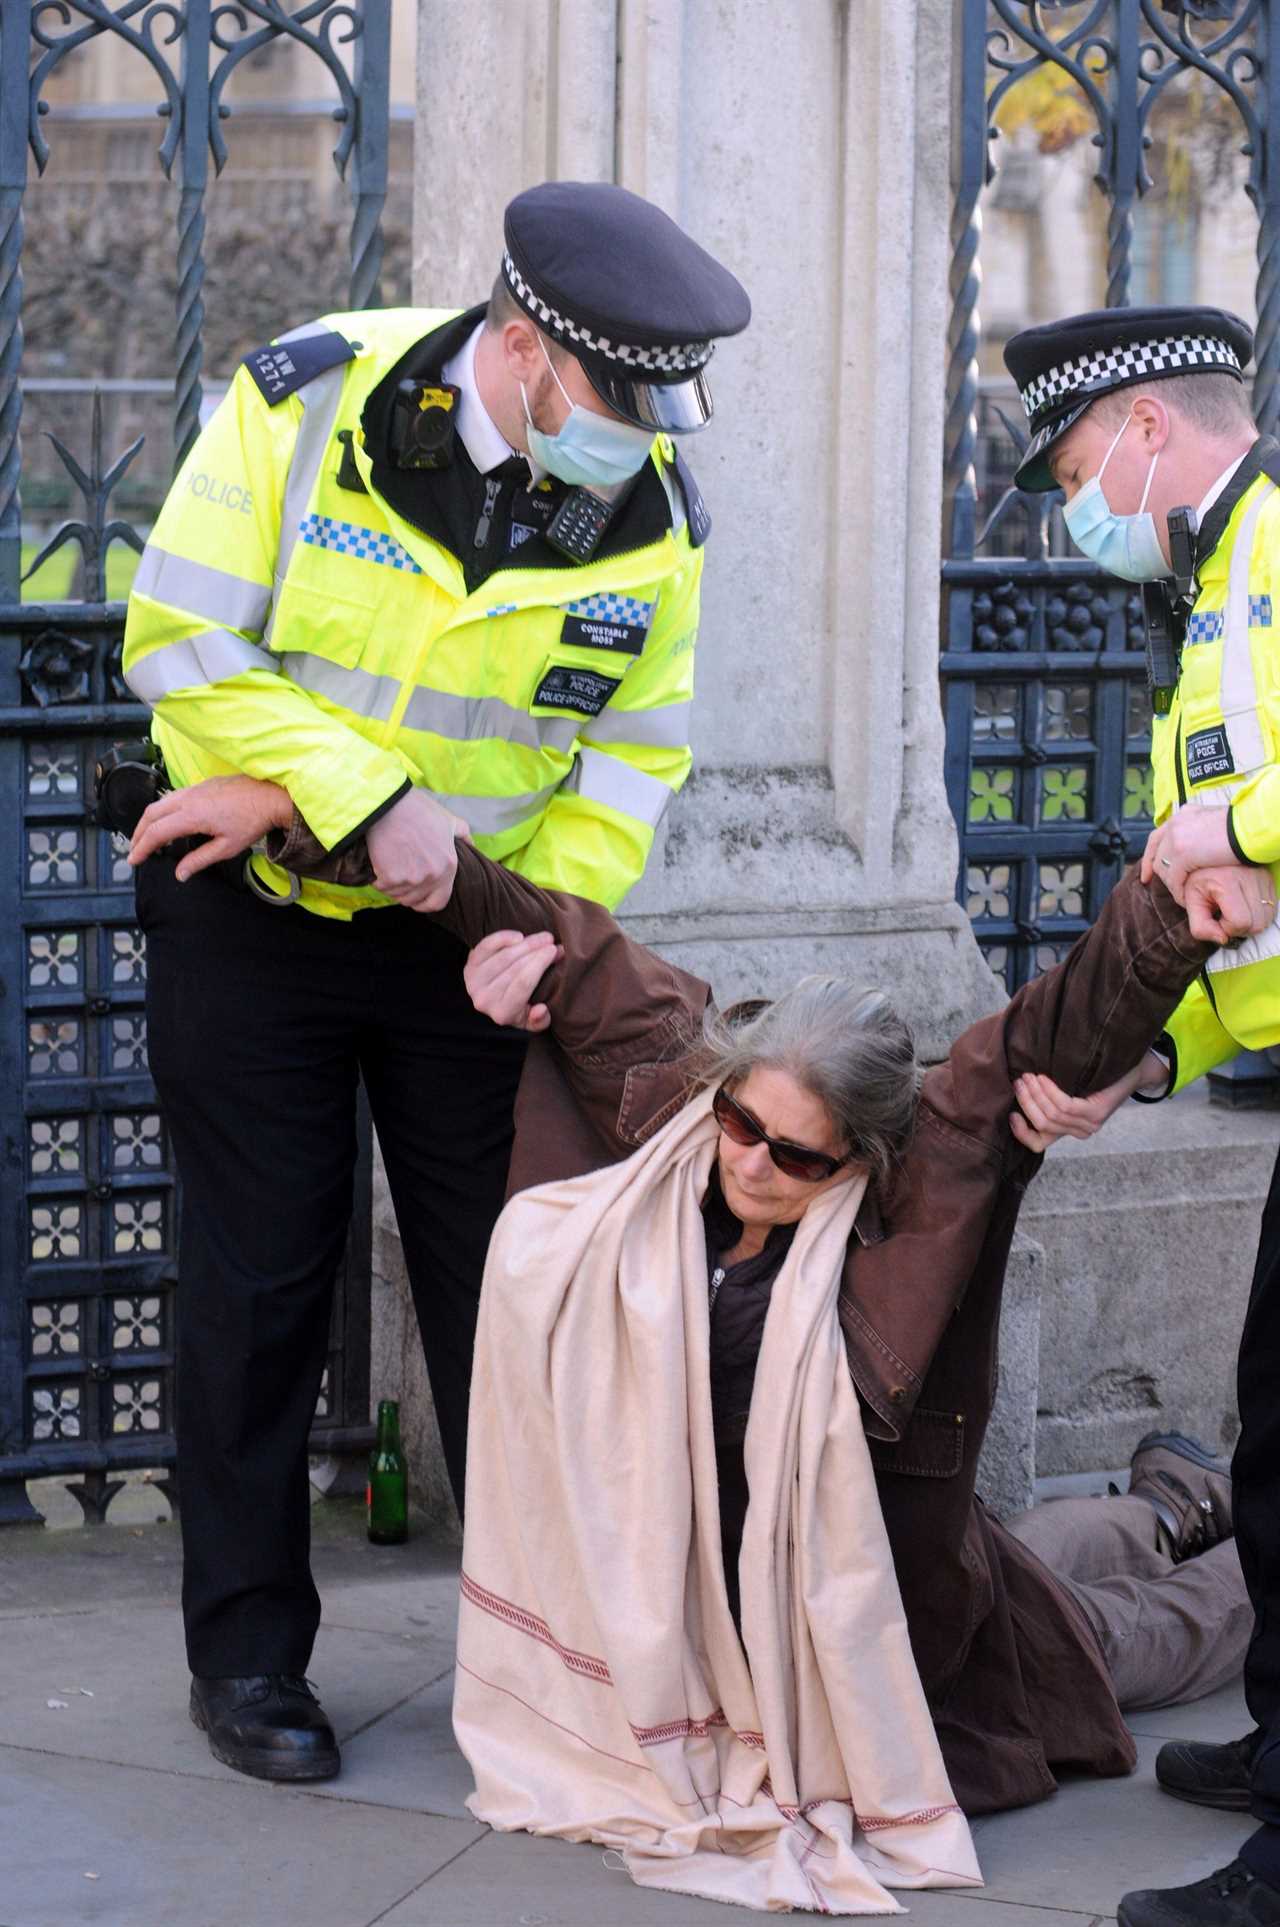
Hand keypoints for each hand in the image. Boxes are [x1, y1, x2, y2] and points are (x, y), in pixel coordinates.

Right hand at [128, 775, 290, 881]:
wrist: (271, 796)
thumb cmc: (252, 822)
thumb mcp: (227, 848)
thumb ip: (199, 860)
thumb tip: (180, 874)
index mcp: (192, 815)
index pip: (156, 832)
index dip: (142, 847)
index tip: (134, 859)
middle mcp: (188, 799)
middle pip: (151, 814)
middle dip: (138, 833)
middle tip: (135, 850)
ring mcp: (194, 789)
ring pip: (161, 802)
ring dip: (149, 820)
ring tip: (147, 837)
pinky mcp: (202, 784)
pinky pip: (173, 796)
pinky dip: (162, 810)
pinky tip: (167, 820)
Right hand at [365, 789, 468, 912]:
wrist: (389, 804)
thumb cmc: (418, 810)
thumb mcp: (448, 819)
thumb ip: (463, 834)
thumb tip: (471, 844)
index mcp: (448, 866)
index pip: (439, 902)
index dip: (426, 903)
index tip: (417, 898)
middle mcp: (433, 876)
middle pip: (415, 900)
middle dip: (406, 892)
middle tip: (398, 876)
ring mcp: (412, 878)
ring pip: (397, 895)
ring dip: (391, 886)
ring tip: (389, 866)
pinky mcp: (390, 877)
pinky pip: (381, 887)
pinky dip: (377, 879)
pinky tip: (378, 863)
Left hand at [463, 930, 562, 1031]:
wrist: (494, 1003)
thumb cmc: (520, 1010)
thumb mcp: (533, 1023)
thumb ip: (540, 1021)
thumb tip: (541, 1009)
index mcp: (503, 1014)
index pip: (524, 983)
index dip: (540, 963)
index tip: (556, 949)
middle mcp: (484, 1000)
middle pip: (515, 967)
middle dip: (536, 950)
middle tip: (551, 940)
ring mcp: (474, 983)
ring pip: (503, 956)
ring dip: (526, 943)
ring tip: (542, 937)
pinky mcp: (469, 967)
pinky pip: (486, 947)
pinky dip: (502, 938)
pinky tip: (519, 936)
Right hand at [1009, 1053, 1165, 1153]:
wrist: (1130, 1071)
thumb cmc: (1096, 1078)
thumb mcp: (1069, 1091)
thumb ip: (1049, 1099)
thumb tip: (1017, 1090)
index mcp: (1068, 1131)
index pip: (1038, 1144)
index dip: (1021, 1133)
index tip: (1011, 1114)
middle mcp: (1078, 1132)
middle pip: (1041, 1125)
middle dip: (1025, 1102)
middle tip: (1018, 1081)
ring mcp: (1088, 1125)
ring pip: (1051, 1115)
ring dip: (1035, 1094)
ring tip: (1028, 1076)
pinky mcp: (1095, 1114)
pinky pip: (1065, 1106)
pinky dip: (1050, 1092)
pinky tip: (1044, 1078)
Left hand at [1140, 807, 1233, 903]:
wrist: (1249, 826)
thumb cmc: (1241, 827)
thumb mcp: (1214, 823)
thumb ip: (1200, 831)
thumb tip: (1198, 845)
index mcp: (1183, 815)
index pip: (1157, 837)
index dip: (1150, 857)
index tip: (1148, 874)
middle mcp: (1175, 825)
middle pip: (1157, 854)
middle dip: (1157, 873)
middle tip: (1161, 887)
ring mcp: (1176, 839)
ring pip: (1163, 868)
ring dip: (1171, 884)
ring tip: (1181, 895)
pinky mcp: (1182, 854)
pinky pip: (1174, 879)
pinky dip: (1178, 891)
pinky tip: (1185, 899)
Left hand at [1183, 863, 1276, 944]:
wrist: (1205, 852)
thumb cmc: (1196, 879)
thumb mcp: (1190, 902)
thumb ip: (1200, 926)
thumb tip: (1223, 940)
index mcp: (1227, 880)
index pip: (1240, 921)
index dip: (1227, 928)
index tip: (1216, 919)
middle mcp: (1250, 876)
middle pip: (1257, 924)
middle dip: (1240, 929)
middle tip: (1225, 918)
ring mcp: (1263, 877)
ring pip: (1267, 919)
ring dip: (1251, 923)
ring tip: (1234, 911)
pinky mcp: (1269, 879)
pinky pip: (1272, 909)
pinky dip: (1259, 914)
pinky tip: (1244, 906)